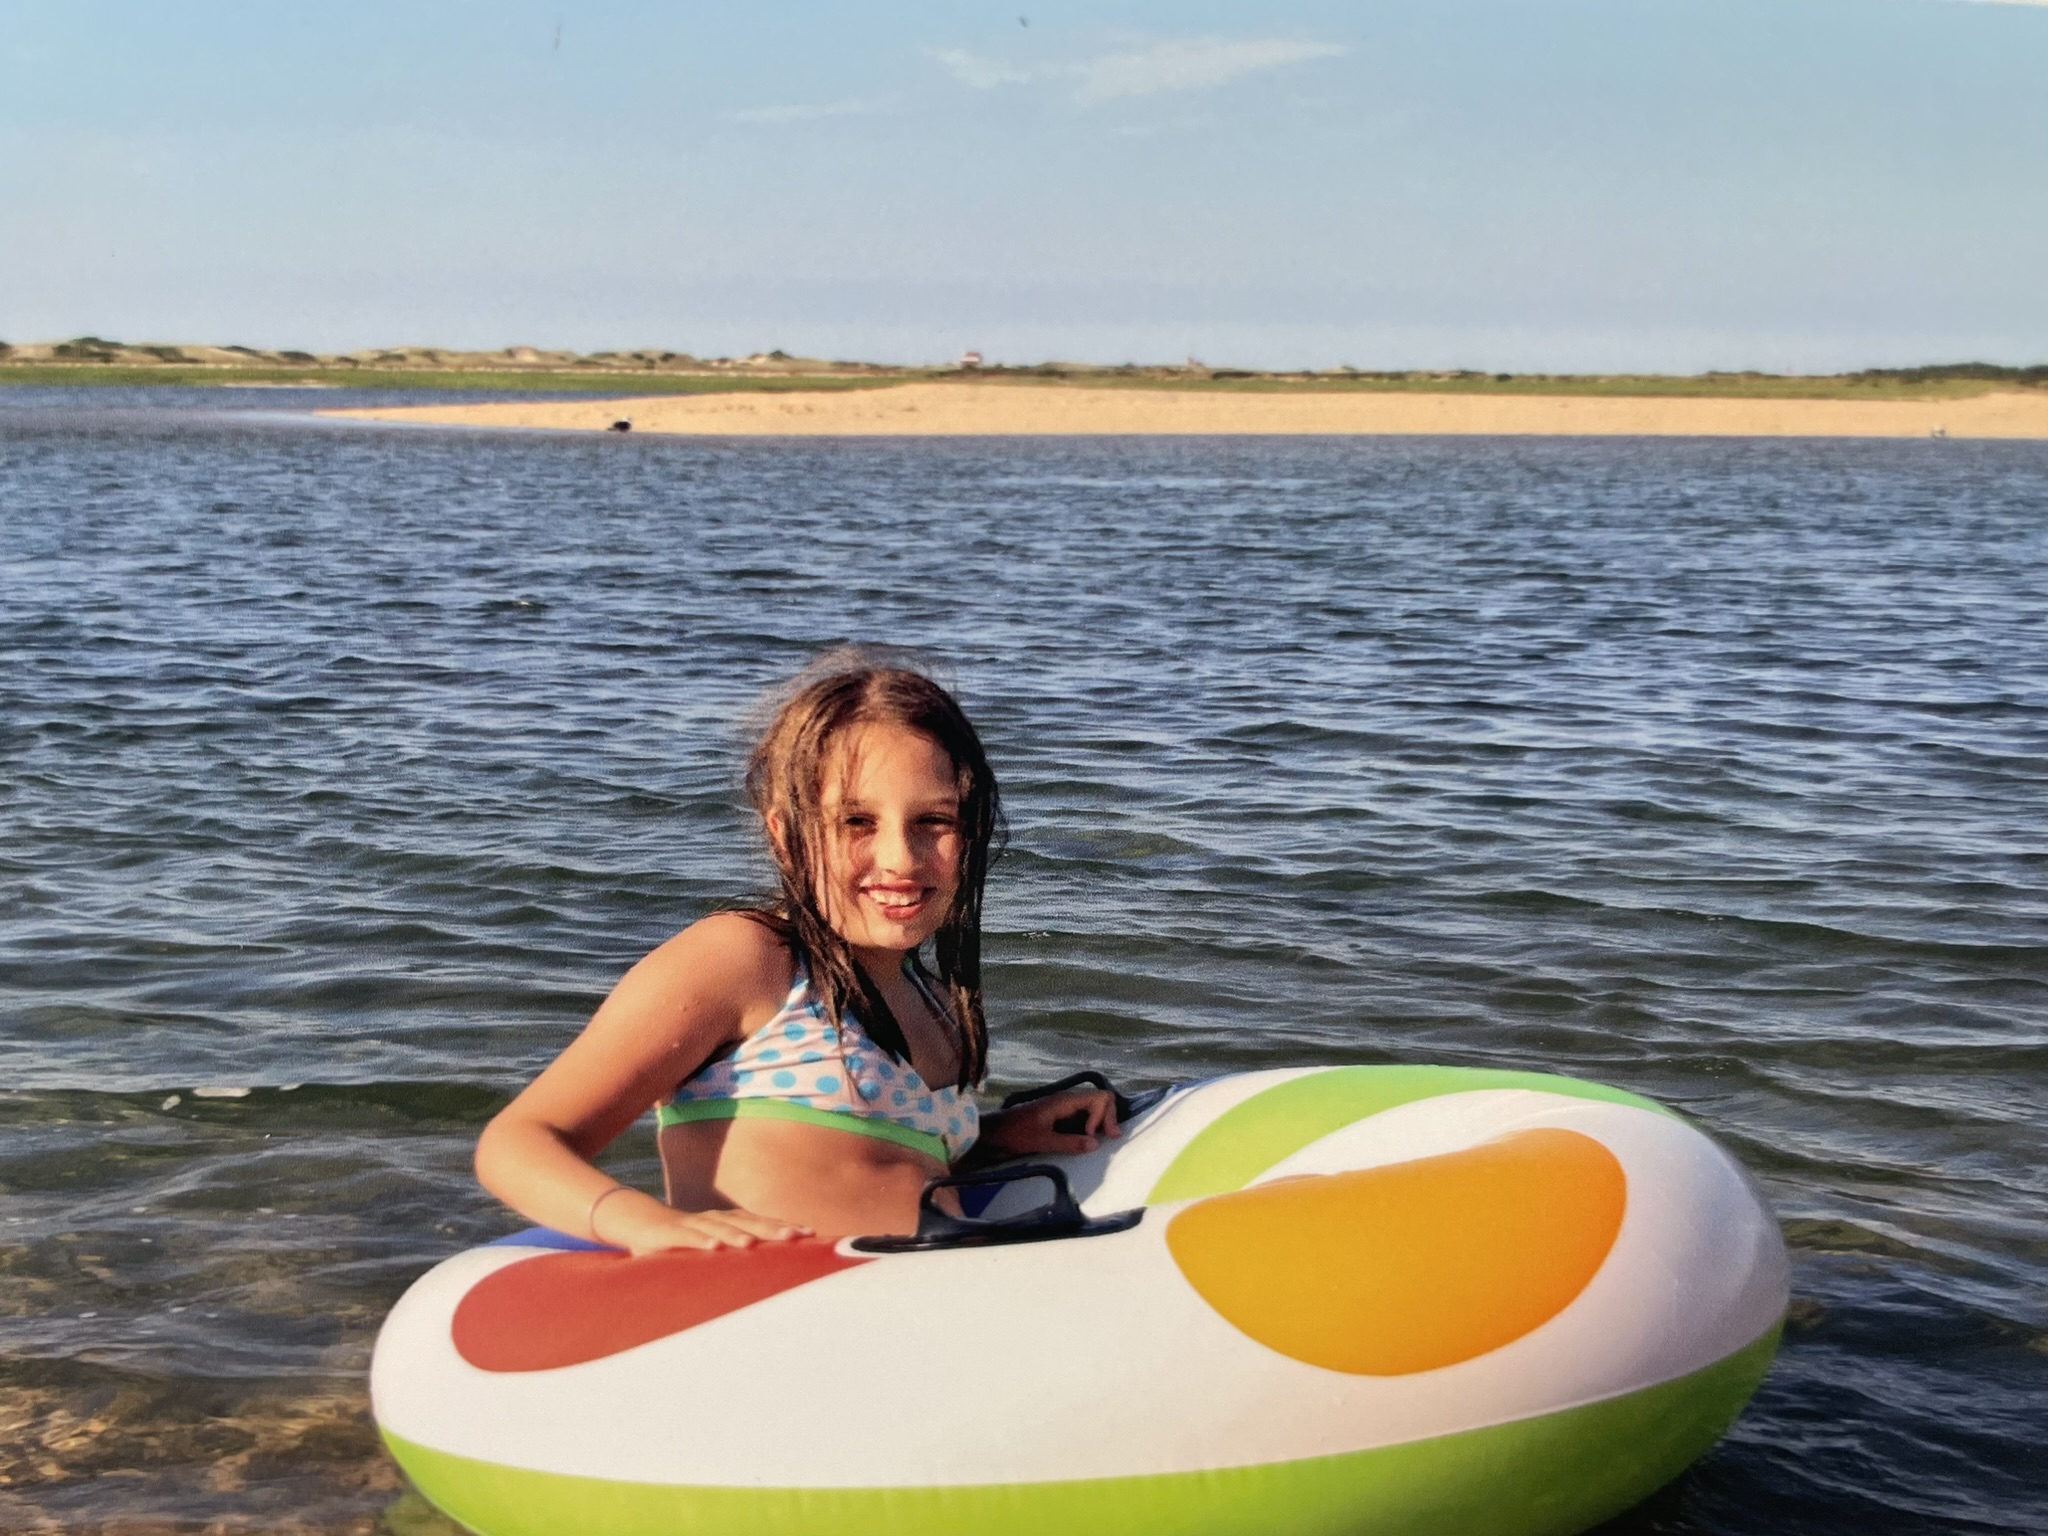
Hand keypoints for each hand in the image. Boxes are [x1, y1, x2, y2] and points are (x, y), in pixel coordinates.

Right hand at [592, 1186, 810, 1254]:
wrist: (640, 1223)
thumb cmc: (683, 1243)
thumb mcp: (711, 1252)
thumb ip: (734, 1261)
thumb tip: (767, 1279)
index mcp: (728, 1222)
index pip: (761, 1222)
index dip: (784, 1226)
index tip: (810, 1233)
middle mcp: (715, 1219)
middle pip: (748, 1221)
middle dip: (773, 1228)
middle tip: (797, 1237)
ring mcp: (693, 1224)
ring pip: (719, 1227)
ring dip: (737, 1234)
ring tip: (754, 1244)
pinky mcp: (670, 1233)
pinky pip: (687, 1236)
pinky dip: (701, 1240)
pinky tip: (714, 1247)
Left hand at [984, 1088, 1121, 1157]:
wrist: (995, 1133)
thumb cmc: (1016, 1134)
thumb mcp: (1042, 1141)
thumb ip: (1069, 1143)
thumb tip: (1096, 1144)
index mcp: (1065, 1101)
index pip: (1099, 1098)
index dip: (1103, 1116)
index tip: (1091, 1135)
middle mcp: (1068, 1101)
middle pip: (1101, 1099)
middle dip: (1109, 1116)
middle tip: (1111, 1137)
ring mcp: (1066, 1108)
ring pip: (1095, 1107)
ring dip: (1103, 1121)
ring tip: (1104, 1138)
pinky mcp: (1062, 1117)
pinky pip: (1085, 1116)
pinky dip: (1094, 1124)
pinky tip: (1091, 1138)